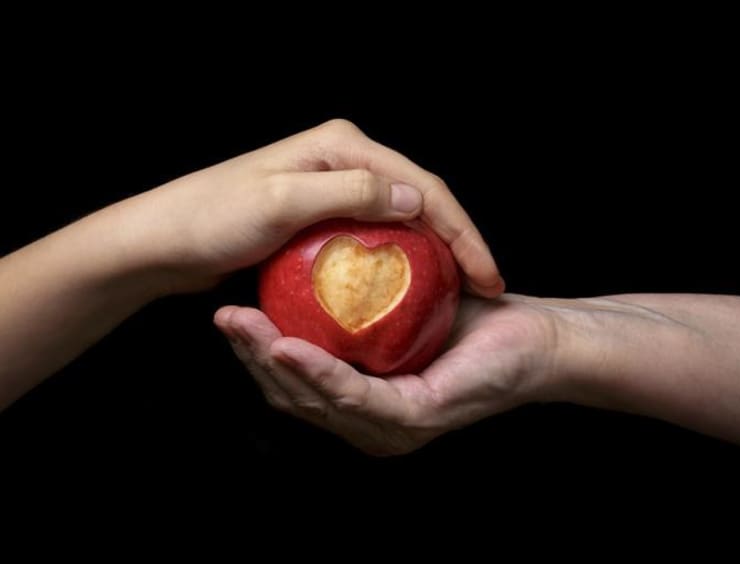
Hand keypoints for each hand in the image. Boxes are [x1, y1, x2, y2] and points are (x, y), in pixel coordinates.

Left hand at [120, 119, 502, 294]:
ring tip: (464, 288)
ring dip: (436, 251)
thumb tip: (417, 202)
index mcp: (342, 145)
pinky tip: (416, 286)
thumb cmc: (211, 218)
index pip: (421, 185)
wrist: (163, 239)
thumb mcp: (281, 204)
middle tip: (487, 284)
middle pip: (419, 199)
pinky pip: (375, 237)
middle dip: (458, 240)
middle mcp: (344, 160)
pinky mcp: (322, 216)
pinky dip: (401, 260)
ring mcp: (333, 188)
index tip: (487, 275)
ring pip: (402, 219)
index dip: (461, 231)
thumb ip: (352, 194)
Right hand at [214, 295, 558, 455]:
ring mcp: (390, 430)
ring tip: (240, 326)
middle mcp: (370, 426)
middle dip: (251, 357)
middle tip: (222, 316)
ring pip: (315, 399)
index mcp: (363, 405)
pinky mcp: (413, 421)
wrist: (533, 336)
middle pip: (294, 396)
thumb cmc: (467, 318)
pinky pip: (355, 395)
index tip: (229, 313)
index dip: (255, 353)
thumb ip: (352, 305)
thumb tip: (303, 267)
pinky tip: (287, 348)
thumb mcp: (396, 305)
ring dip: (271, 363)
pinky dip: (318, 372)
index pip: (295, 385)